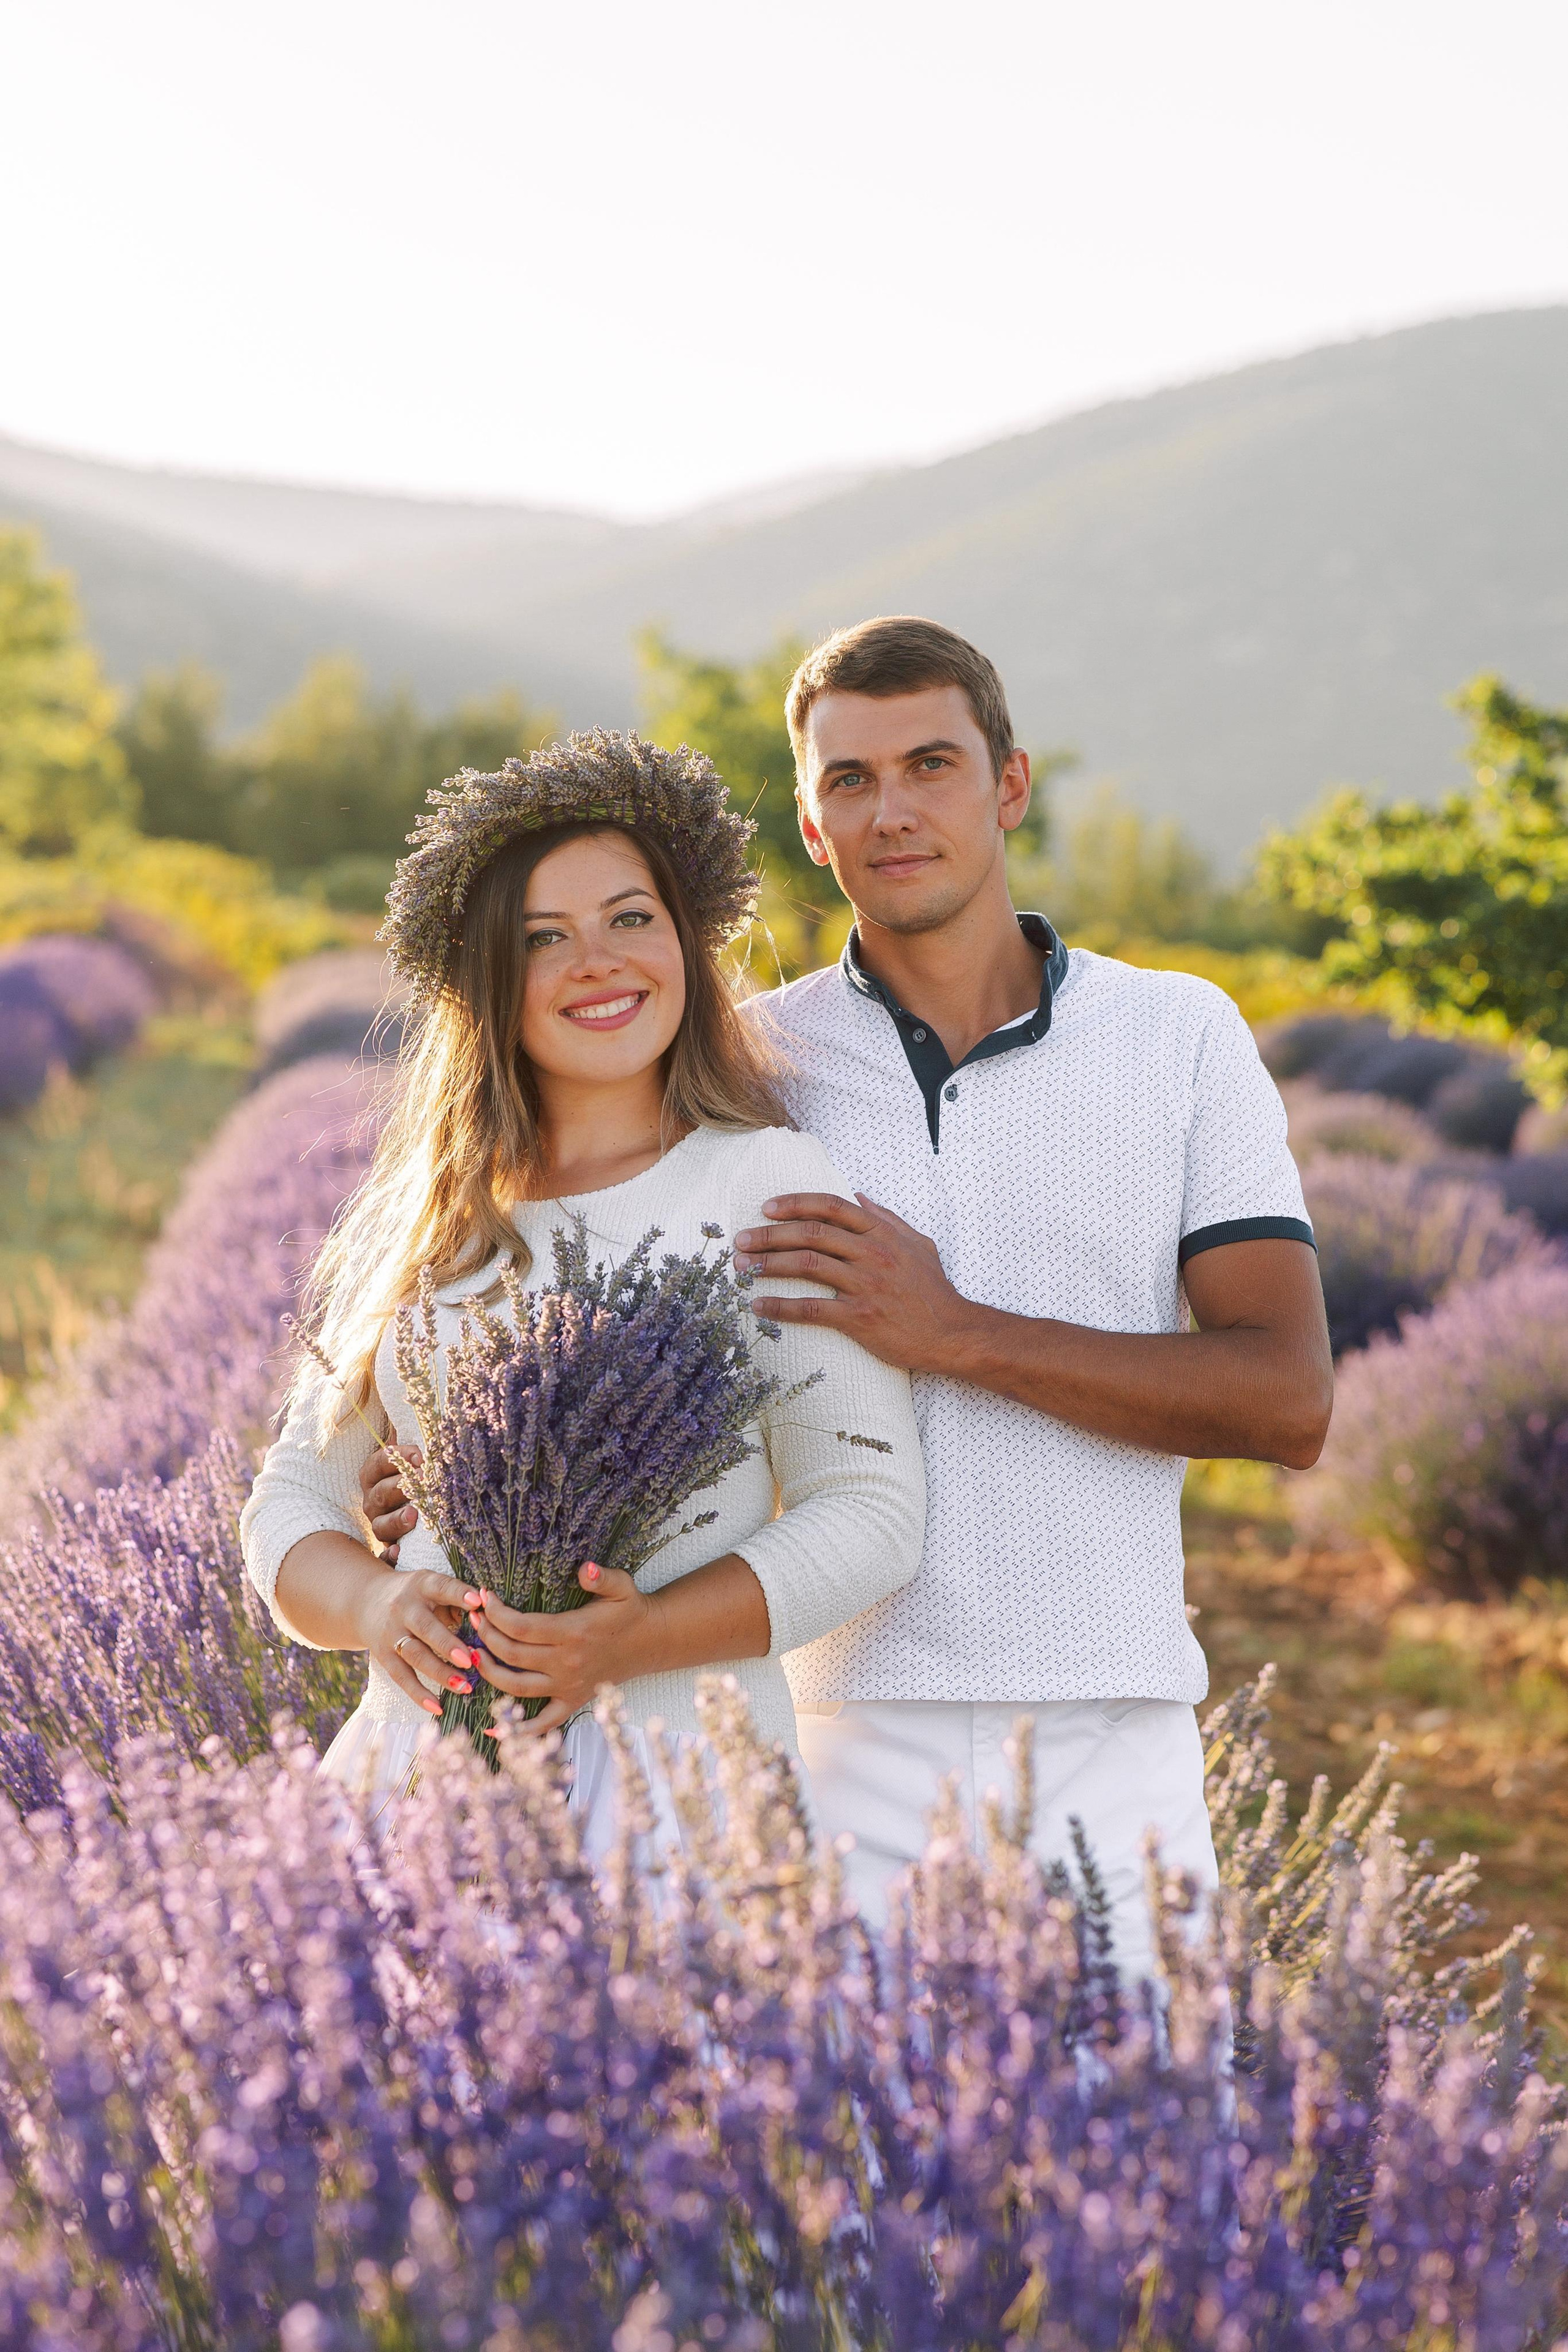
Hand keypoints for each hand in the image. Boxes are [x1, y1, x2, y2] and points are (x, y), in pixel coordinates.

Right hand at [358, 1566, 483, 1716]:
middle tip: (470, 1660)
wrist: (366, 1601)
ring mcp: (392, 1633)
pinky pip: (401, 1676)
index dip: (459, 1594)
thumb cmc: (415, 1596)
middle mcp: (404, 1608)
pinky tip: (437, 1707)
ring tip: (464, 1686)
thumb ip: (456, 1598)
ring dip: (439, 1673)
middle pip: (425, 1627)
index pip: (441, 1586)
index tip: (478, 1602)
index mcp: (422, 1585)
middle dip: (447, 1644)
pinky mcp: (384, 1655)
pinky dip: (419, 1694)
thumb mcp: (430, 1586)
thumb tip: (487, 1617)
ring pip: (415, 1655)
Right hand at [360, 1442, 421, 1561]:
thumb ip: (413, 1446)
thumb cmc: (419, 1479)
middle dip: (401, 1486)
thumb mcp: (414, 1460)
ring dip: (396, 1520)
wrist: (424, 1515)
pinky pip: (383, 1556)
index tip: (420, 1455)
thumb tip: (420, 1421)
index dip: (396, 1457)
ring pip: (380, 1525)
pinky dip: (389, 1555)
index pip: (377, 1464)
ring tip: (414, 1515)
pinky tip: (398, 1552)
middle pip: (380, 1494)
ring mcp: (379, 1526)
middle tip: (423, 1481)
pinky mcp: (389, 1548)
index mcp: (374, 1478)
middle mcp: (373, 1503)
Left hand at [466, 1564, 651, 1736]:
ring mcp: (568, 1686)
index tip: (484, 1597)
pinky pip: (543, 1723)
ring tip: (473, 1655)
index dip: (496, 1613)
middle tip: (472, 1618)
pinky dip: (519, 1729)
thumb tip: (584, 1568)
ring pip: (517, 1687)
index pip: (522, 1626)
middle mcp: (567, 1663)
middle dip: (486, 1636)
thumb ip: (602, 1577)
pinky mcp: (572, 1701)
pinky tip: (494, 1728)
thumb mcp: (621, 1587)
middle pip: (512, 1654)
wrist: (651, 1641)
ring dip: (490, 1673)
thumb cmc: (630, 1611)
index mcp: (574, 1633)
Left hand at [733, 1191, 975, 1373]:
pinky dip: (780, 1306)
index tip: (766, 1207)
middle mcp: (871, 1254)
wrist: (952, 1333)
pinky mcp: (859, 1318)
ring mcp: (865, 1285)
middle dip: (770, 1234)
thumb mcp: (919, 1244)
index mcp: (882, 1233)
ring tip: (740, 1267)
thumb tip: (859, 1196)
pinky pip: (812, 1309)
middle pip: (811, 1233)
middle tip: (741, 1239)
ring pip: (806, 1264)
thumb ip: (887, 1218)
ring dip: (767, 1264)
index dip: (795, 1203)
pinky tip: (759, 1306)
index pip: (831, 1207)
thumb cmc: (934, 1290)